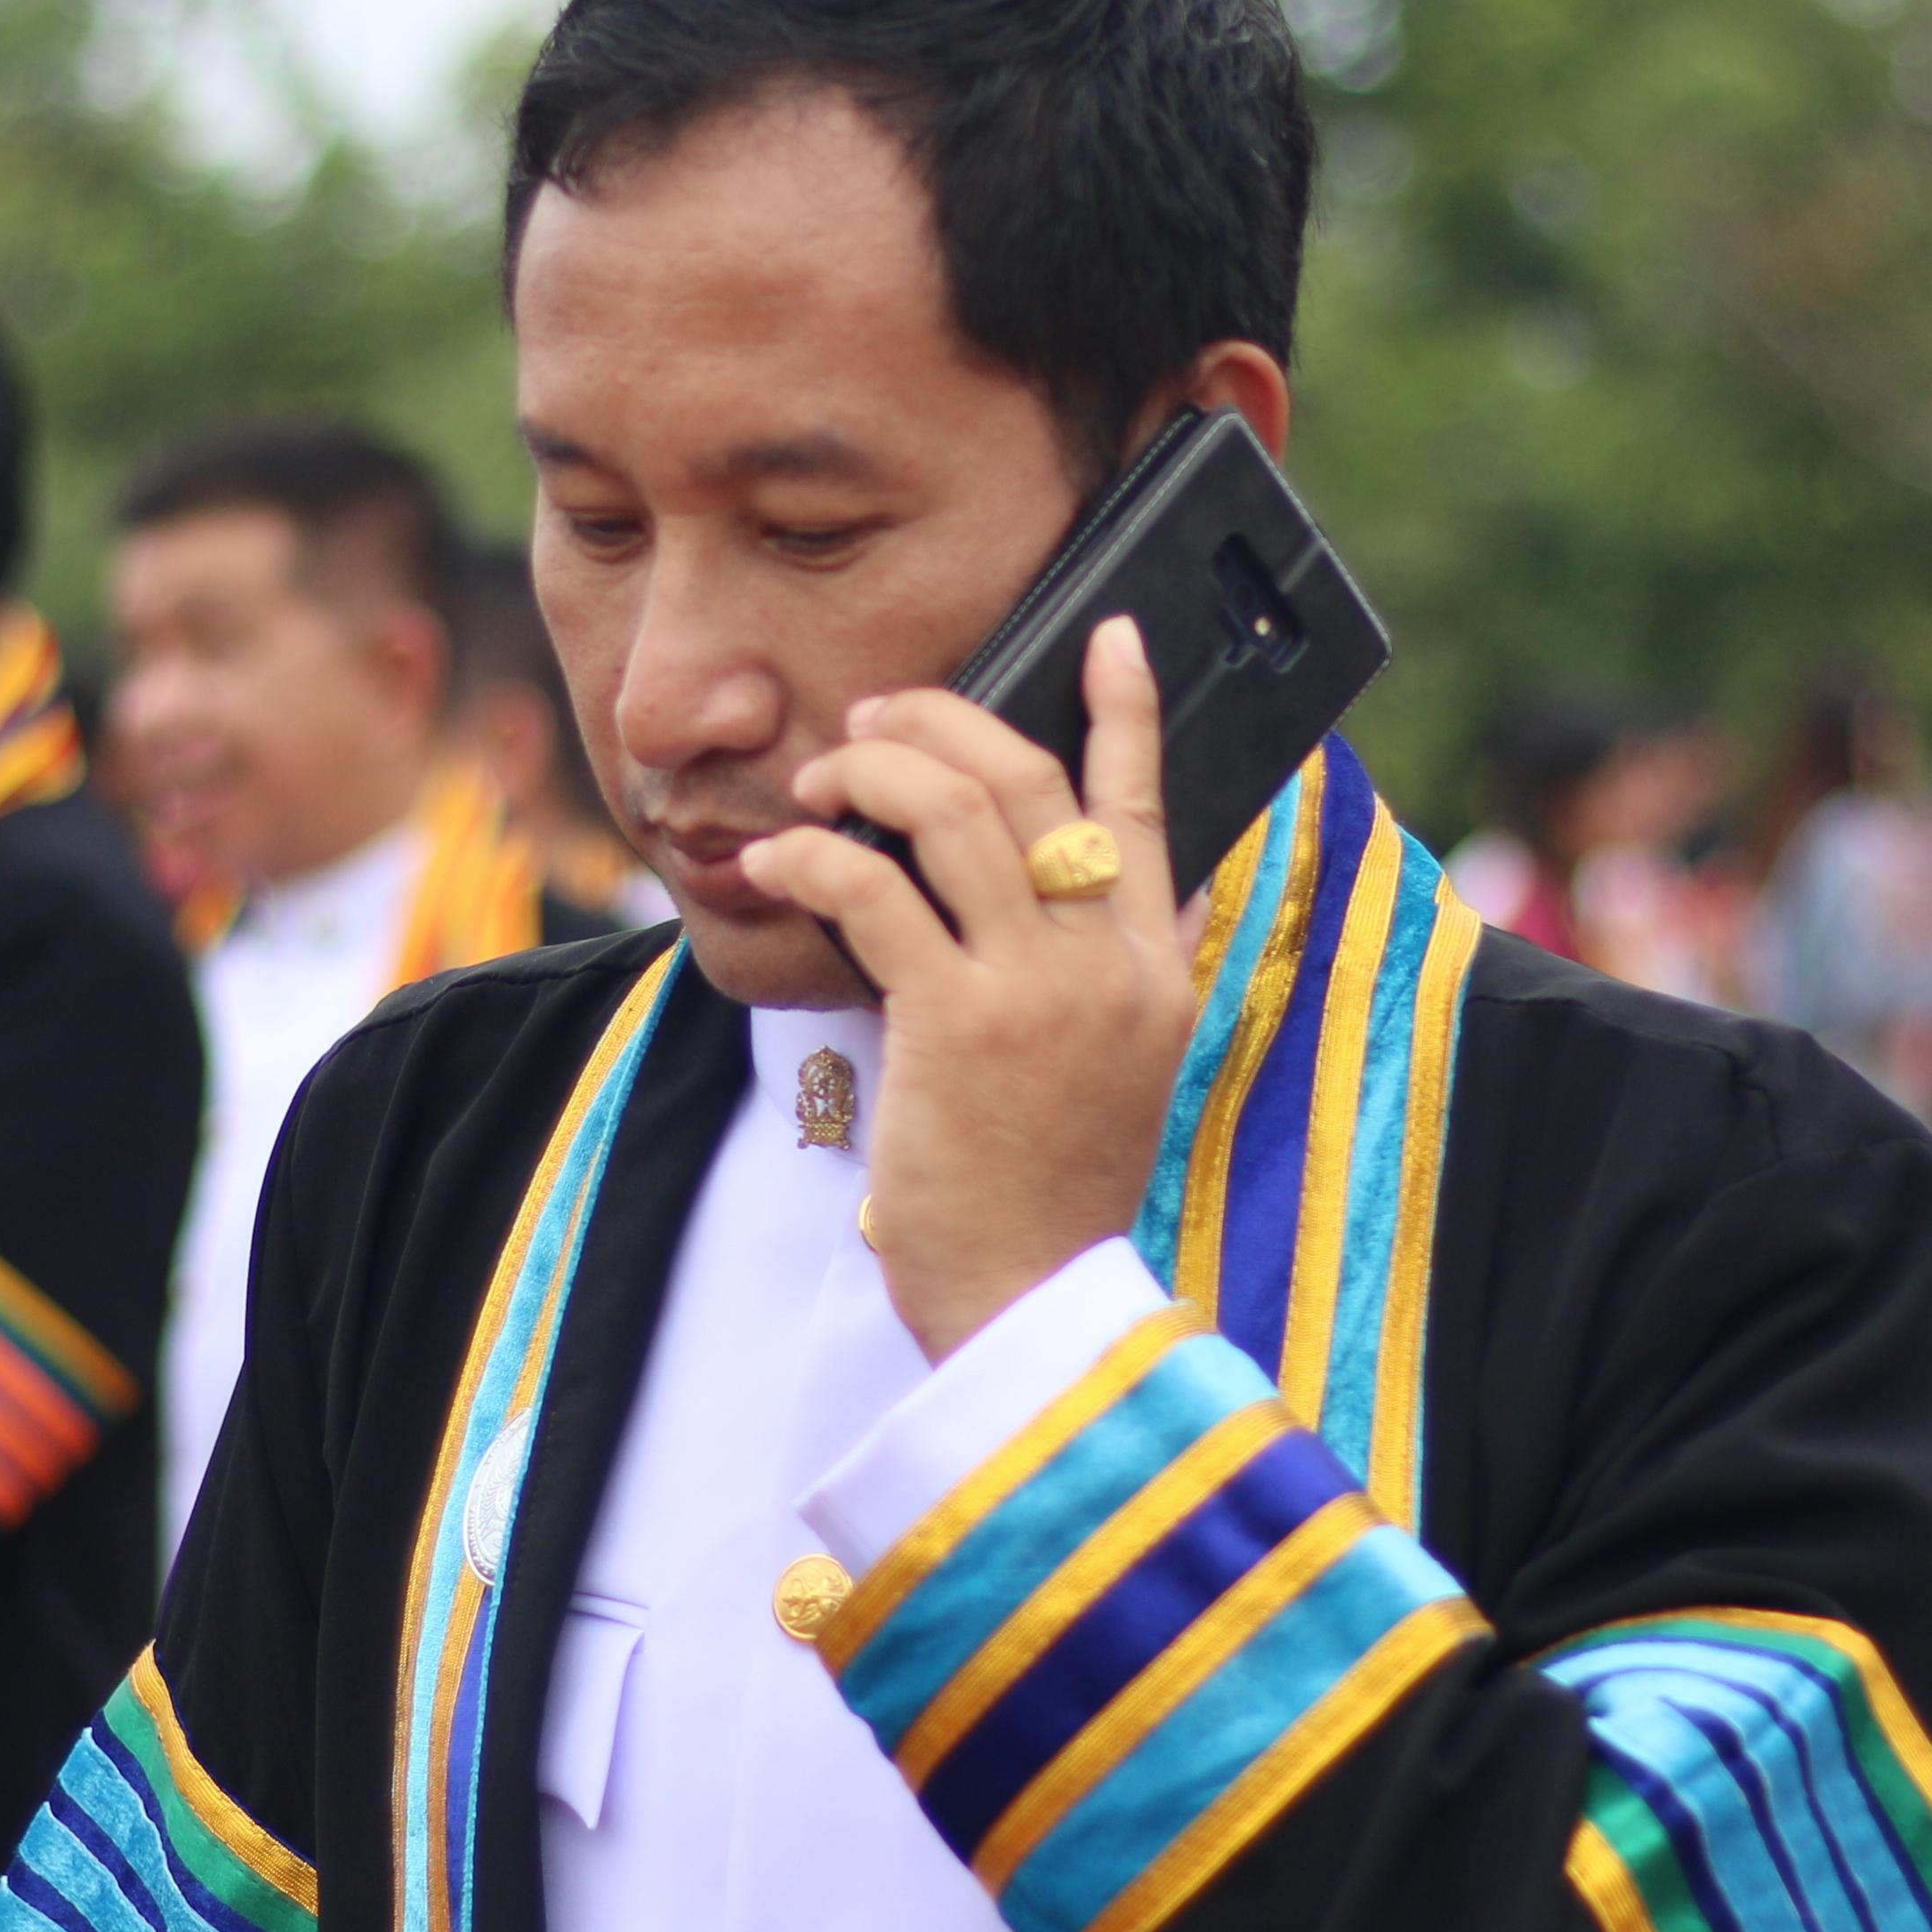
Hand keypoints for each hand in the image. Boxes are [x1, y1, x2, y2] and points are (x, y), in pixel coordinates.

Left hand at [737, 617, 1194, 1358]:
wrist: (1031, 1301)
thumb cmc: (1049, 1192)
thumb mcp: (1116, 1068)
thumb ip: (1119, 969)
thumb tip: (1116, 886)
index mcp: (1155, 967)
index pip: (1148, 808)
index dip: (1127, 710)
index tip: (1109, 631)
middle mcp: (1108, 962)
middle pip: (1031, 781)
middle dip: (940, 725)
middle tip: (874, 719)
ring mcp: (1037, 988)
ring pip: (953, 811)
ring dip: (869, 771)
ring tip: (816, 783)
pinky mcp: (955, 1021)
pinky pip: (874, 890)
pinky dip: (814, 857)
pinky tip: (776, 863)